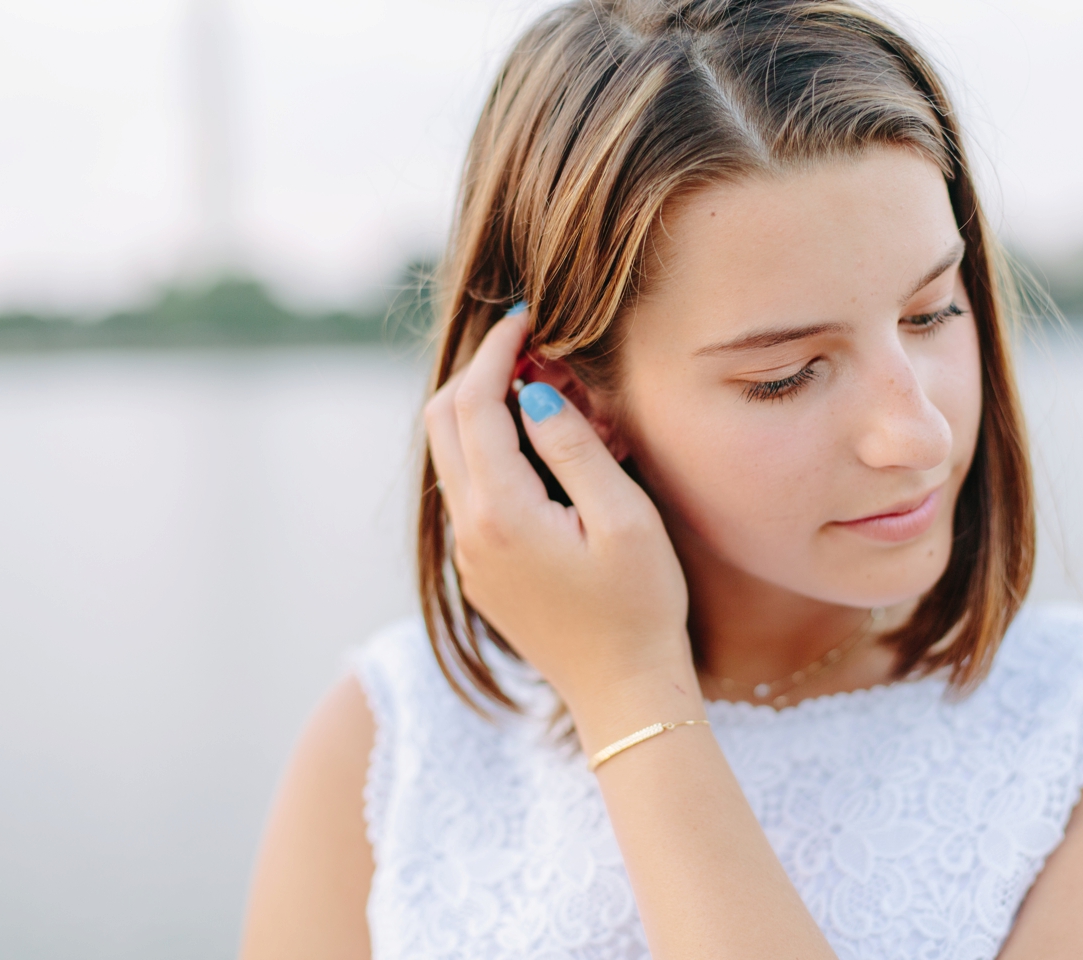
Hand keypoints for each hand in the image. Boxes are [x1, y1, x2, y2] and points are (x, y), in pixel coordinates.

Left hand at [423, 307, 698, 744]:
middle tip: (532, 345)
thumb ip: (573, 447)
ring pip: (452, 456)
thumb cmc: (639, 606)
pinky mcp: (482, 571)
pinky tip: (543, 452)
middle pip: (443, 422)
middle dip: (480, 372)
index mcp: (499, 512)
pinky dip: (493, 452)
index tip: (527, 317)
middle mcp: (469, 531)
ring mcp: (470, 554)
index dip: (496, 351)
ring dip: (486, 412)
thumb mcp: (622, 518)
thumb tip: (534, 392)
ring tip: (546, 392)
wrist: (623, 694)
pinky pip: (471, 492)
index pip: (474, 404)